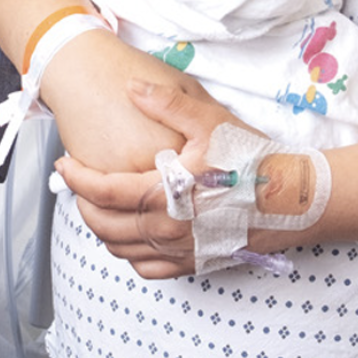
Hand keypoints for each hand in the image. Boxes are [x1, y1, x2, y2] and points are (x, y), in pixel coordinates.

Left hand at [55, 78, 239, 277]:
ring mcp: (181, 252)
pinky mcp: (195, 262)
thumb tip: (132, 87)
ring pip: (121, 250)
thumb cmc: (252, 158)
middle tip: (78, 180)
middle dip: (83, 202)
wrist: (293, 198)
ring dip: (103, 228)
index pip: (103, 192)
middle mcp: (168, 231)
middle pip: (104, 226)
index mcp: (165, 196)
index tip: (65, 164)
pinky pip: (148, 269)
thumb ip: (166, 102)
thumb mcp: (209, 120)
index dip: (76, 178)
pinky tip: (132, 231)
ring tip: (100, 201)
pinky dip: (130, 253)